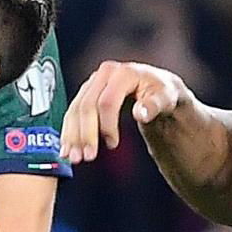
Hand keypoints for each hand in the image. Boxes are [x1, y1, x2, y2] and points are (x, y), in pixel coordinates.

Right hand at [61, 61, 190, 162]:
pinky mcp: (86, 92)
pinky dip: (68, 132)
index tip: (113, 145)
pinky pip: (72, 112)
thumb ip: (154, 106)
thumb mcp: (165, 98)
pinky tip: (66, 149)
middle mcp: (103, 74)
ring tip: (72, 158)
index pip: (107, 102)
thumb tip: (140, 113)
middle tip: (86, 157)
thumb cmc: (162, 93)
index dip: (107, 126)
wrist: (155, 85)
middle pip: (86, 106)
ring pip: (75, 110)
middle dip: (85, 134)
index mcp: (122, 73)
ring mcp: (92, 83)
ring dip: (72, 136)